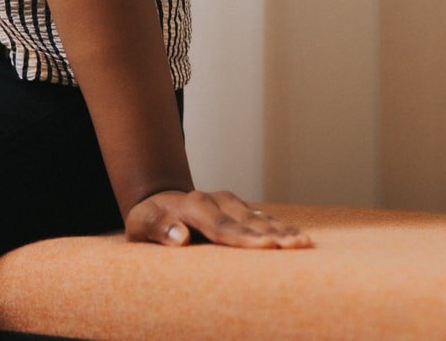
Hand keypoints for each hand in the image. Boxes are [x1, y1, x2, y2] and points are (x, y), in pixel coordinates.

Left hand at [124, 188, 314, 248]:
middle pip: (247, 221)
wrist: (157, 201)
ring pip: (259, 218)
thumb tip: (181, 237)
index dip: (244, 238)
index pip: (221, 226)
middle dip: (272, 235)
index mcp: (192, 205)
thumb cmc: (148, 220)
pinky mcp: (238, 208)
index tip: (266, 247)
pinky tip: (298, 237)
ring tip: (304, 243)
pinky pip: (262, 219)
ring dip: (283, 230)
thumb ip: (158, 228)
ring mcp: (229, 202)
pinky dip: (281, 227)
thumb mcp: (140, 224)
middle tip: (296, 246)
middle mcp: (215, 199)